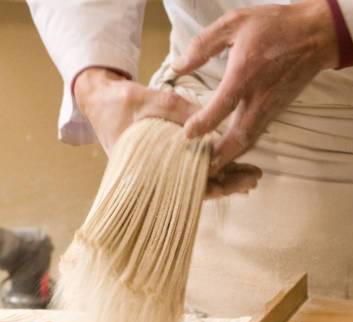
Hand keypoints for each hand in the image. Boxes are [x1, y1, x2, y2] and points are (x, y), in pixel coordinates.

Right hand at [74, 68, 261, 197]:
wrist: (100, 100)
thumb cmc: (121, 103)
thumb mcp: (151, 100)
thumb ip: (180, 111)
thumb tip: (214, 126)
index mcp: (150, 170)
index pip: (188, 188)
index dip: (217, 186)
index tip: (240, 183)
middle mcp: (156, 177)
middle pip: (196, 190)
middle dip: (227, 185)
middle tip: (253, 180)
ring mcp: (160, 171)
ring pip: (195, 183)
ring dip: (222, 179)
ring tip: (249, 177)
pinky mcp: (163, 163)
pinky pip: (189, 172)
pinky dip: (210, 170)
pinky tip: (230, 168)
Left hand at [172, 0, 338, 172]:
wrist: (316, 35)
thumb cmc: (275, 25)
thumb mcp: (235, 22)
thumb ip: (203, 45)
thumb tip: (177, 66)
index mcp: (247, 72)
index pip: (223, 104)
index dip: (204, 123)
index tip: (187, 134)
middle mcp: (260, 96)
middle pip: (239, 137)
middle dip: (220, 157)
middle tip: (200, 171)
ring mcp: (270, 108)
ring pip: (249, 142)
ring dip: (230, 159)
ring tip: (210, 171)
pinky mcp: (275, 113)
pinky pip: (255, 136)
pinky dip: (241, 150)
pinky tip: (227, 155)